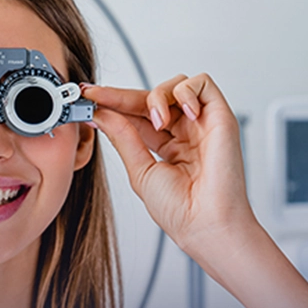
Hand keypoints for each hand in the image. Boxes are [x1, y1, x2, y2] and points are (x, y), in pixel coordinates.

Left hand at [81, 73, 255, 255]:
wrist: (204, 224)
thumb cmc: (178, 209)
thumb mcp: (139, 169)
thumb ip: (123, 137)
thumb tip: (101, 114)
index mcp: (164, 145)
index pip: (135, 115)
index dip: (112, 104)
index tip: (87, 97)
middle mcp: (183, 131)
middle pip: (150, 97)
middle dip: (121, 95)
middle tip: (98, 96)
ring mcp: (201, 123)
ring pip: (174, 85)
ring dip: (157, 97)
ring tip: (158, 122)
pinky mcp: (220, 116)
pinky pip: (202, 83)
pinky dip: (186, 91)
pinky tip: (184, 113)